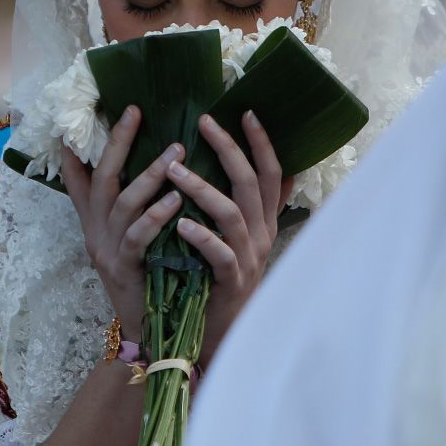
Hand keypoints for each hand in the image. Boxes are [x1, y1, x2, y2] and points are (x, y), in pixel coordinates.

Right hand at [60, 106, 185, 330]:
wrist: (149, 333)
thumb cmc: (149, 280)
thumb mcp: (134, 239)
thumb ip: (138, 206)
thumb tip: (156, 172)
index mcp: (96, 222)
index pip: (83, 176)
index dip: (86, 144)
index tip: (105, 111)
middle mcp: (96, 232)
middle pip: (101, 179)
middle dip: (117, 143)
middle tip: (138, 113)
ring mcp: (107, 251)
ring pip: (122, 204)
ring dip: (148, 175)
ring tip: (175, 153)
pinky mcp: (123, 270)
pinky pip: (137, 237)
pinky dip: (156, 215)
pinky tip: (176, 199)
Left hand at [166, 112, 291, 358]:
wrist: (219, 334)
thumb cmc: (219, 280)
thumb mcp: (238, 239)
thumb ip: (246, 206)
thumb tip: (259, 168)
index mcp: (263, 222)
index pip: (271, 173)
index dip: (262, 142)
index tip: (245, 111)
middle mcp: (262, 235)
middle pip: (252, 184)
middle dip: (229, 149)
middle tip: (203, 122)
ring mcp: (249, 259)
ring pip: (233, 214)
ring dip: (203, 188)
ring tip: (174, 169)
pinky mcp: (232, 282)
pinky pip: (221, 255)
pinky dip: (202, 238)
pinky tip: (182, 225)